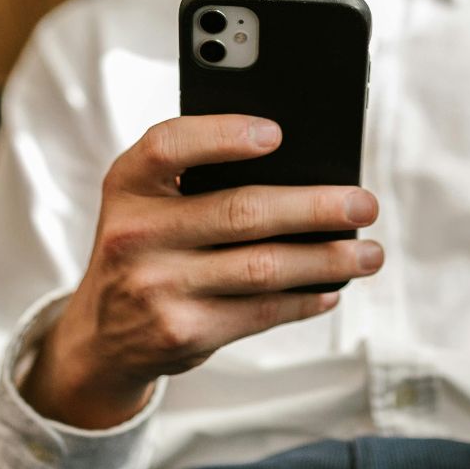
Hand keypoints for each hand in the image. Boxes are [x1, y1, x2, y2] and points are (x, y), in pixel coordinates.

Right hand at [21, 114, 383, 428]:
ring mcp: (158, 287)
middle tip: (364, 203)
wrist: (101, 334)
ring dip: (327, 260)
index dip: (222, 134)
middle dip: (315, 207)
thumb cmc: (145, 247)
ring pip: (262, 268)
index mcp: (128, 185)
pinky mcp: (184, 332)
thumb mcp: (145, 202)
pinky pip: (260, 312)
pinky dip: (304, 299)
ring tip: (368, 253)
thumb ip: (195, 177)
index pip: (169, 145)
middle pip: (241, 212)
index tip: (277, 134)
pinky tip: (331, 288)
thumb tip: (301, 170)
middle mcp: (136, 234)